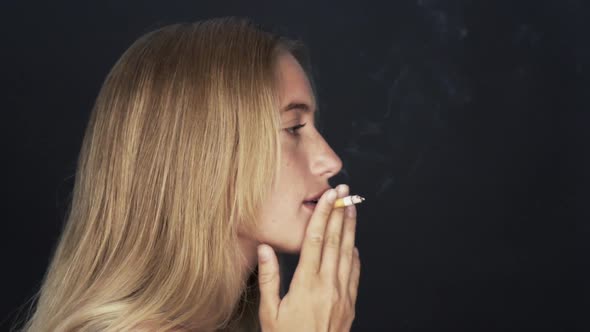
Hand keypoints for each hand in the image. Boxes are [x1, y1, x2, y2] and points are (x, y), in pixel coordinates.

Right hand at [257, 184, 359, 331]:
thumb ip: (269, 278)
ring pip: (348, 253)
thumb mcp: (269, 312)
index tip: (328, 197)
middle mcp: (328, 285)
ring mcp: (342, 294)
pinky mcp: (350, 304)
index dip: (323, 215)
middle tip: (345, 192)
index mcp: (306, 284)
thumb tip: (265, 249)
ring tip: (353, 209)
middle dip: (340, 213)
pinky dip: (355, 255)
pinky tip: (354, 245)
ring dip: (351, 229)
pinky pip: (354, 273)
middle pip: (336, 241)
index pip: (316, 240)